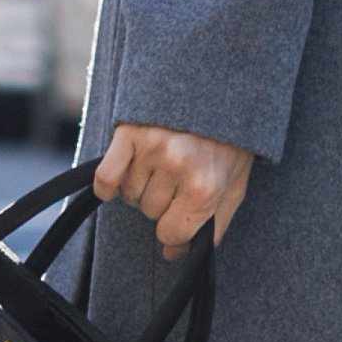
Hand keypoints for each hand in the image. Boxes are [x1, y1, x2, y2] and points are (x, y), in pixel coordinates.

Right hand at [94, 122, 252, 260]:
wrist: (223, 88)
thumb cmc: (231, 143)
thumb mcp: (235, 186)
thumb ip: (212, 226)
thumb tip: (175, 254)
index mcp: (205, 187)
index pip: (170, 233)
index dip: (174, 229)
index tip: (179, 217)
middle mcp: (178, 168)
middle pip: (148, 212)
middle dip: (161, 202)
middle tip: (176, 179)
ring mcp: (152, 149)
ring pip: (129, 195)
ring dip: (140, 187)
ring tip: (161, 165)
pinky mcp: (131, 133)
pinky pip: (105, 178)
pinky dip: (107, 186)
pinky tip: (119, 181)